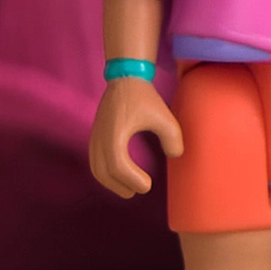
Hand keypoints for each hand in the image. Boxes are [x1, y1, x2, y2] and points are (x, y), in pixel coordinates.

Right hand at [88, 78, 182, 197]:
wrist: (125, 79)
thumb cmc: (144, 98)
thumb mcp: (164, 116)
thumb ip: (172, 137)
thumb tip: (175, 156)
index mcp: (114, 134)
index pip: (118, 166)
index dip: (132, 180)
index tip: (148, 185)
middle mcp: (100, 137)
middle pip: (103, 172)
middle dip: (121, 186)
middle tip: (140, 190)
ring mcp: (95, 137)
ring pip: (97, 169)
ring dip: (111, 182)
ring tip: (130, 189)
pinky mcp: (95, 136)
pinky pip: (95, 161)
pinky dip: (106, 173)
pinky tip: (121, 176)